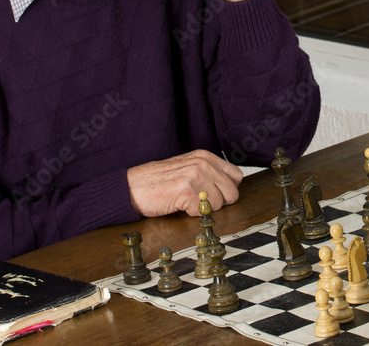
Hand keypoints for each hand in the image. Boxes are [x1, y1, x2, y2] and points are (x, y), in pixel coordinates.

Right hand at [126, 150, 242, 216]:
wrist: (132, 187)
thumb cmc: (158, 181)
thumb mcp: (188, 168)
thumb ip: (209, 173)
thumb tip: (231, 188)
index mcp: (205, 156)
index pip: (236, 176)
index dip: (227, 190)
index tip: (214, 195)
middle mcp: (203, 163)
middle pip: (232, 192)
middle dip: (218, 202)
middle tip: (198, 202)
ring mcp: (195, 175)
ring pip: (218, 204)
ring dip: (203, 209)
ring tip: (185, 201)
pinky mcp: (186, 190)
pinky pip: (202, 211)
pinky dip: (191, 213)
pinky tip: (178, 205)